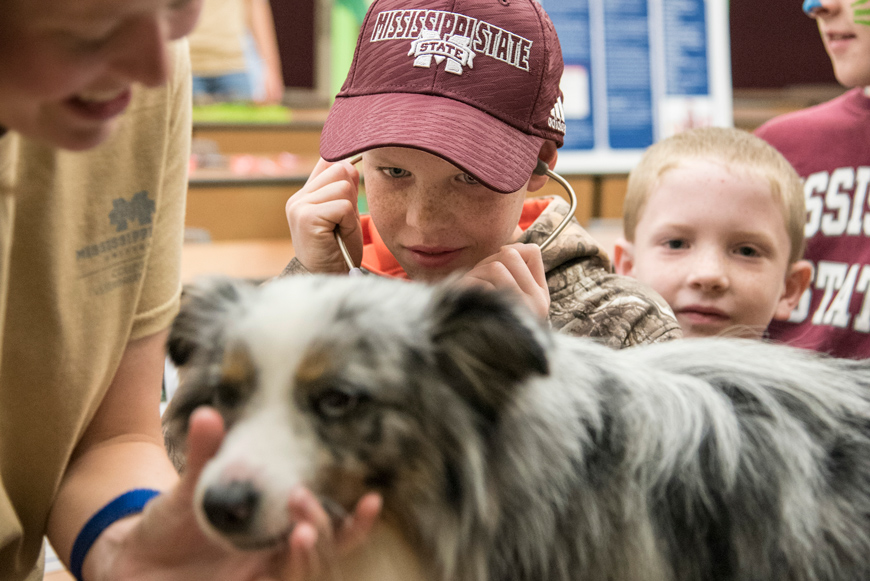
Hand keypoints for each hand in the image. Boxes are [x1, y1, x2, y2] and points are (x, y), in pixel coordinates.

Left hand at [94, 407, 381, 580]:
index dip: (354, 523)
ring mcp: (258, 577)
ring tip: (301, 531)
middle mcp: (274, 558)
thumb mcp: (191, 486)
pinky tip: (282, 557)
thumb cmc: (170, 522)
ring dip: (310, 555)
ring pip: (305, 575)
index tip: (373, 498)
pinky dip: (286, 575)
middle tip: (302, 503)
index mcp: (275, 530)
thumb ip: (206, 454)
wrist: (132, 558)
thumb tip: (211, 412)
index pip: (329, 531)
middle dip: (326, 528)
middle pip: (323, 553)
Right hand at [285, 158, 362, 273]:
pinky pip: (343, 205)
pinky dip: (348, 222)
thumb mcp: (344, 215)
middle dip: (351, 196)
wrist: (328, 279)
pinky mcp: (306, 216)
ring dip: (350, 212)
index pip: (328, 161)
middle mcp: (298, 198)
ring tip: (339, 230)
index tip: (351, 192)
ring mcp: (299, 206)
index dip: (346, 171)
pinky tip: (337, 235)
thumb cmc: (338, 251)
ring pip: (344, 187)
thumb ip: (345, 190)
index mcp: (305, 195)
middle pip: (340, 169)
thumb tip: (352, 163)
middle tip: (343, 222)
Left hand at [460, 243, 550, 319]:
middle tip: (480, 277)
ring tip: (473, 289)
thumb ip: (515, 272)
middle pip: (510, 254)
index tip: (500, 265)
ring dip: (477, 274)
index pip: (532, 251)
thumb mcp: (513, 297)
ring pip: (496, 267)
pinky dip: (469, 288)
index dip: (511, 251)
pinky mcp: (499, 315)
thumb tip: (507, 247)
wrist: (486, 360)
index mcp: (541, 295)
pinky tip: (468, 300)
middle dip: (489, 260)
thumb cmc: (494, 320)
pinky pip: (482, 285)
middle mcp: (537, 302)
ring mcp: (520, 309)